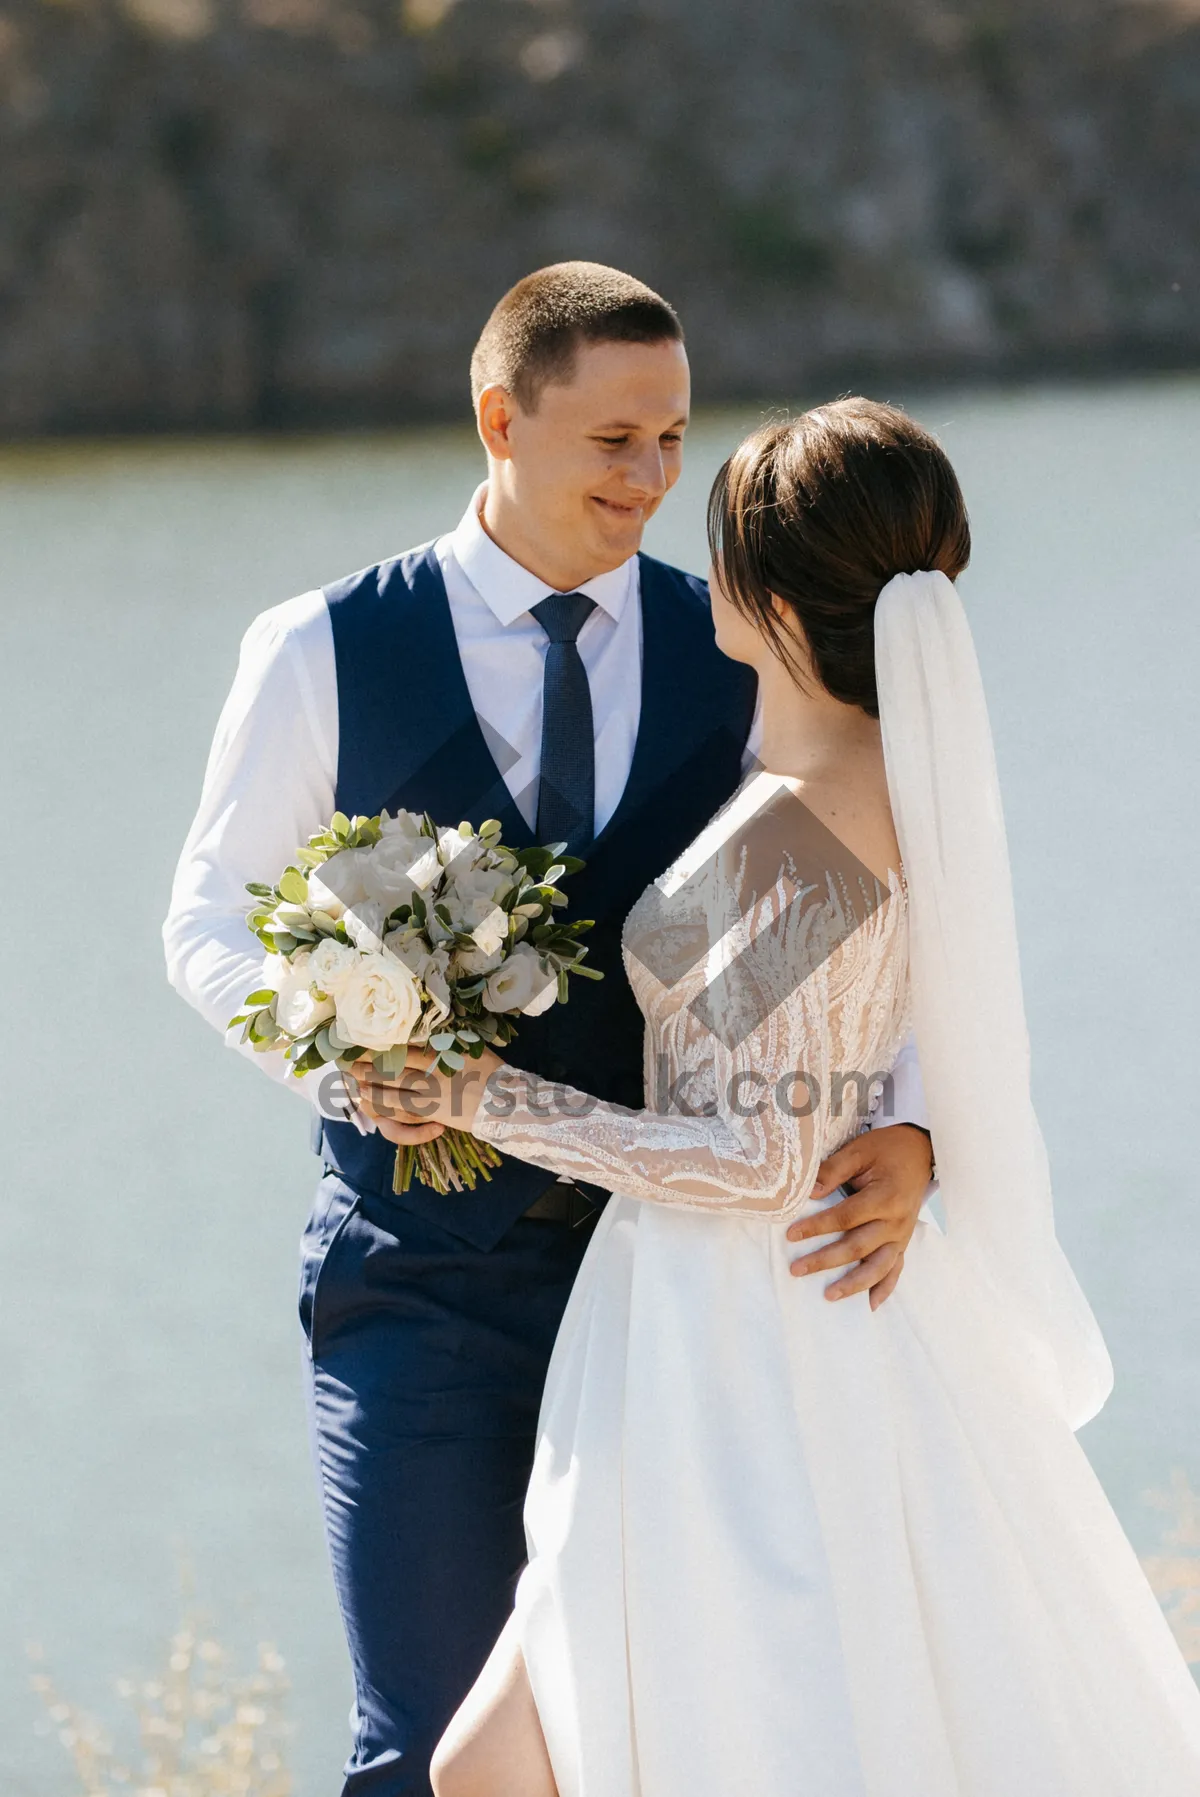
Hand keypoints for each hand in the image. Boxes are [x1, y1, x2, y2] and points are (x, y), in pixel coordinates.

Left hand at [349, 1043, 505, 1146]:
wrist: (506, 1102)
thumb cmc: (492, 1072)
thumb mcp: (473, 1047)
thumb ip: (451, 1039)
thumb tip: (433, 1027)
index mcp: (442, 1051)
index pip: (405, 1044)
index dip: (382, 1043)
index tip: (364, 1038)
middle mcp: (433, 1069)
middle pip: (393, 1063)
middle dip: (368, 1061)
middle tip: (348, 1057)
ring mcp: (431, 1091)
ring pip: (393, 1085)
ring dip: (370, 1081)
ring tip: (352, 1077)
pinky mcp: (432, 1111)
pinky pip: (400, 1106)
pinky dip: (382, 1101)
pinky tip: (368, 1099)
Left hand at [786, 1123, 932, 1309]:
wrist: (920, 1152)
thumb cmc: (887, 1150)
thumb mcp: (859, 1151)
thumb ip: (833, 1171)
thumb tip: (808, 1192)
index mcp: (885, 1197)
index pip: (845, 1218)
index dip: (817, 1227)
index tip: (791, 1234)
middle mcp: (896, 1222)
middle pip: (858, 1247)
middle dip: (825, 1260)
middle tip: (797, 1269)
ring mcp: (902, 1235)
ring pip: (878, 1266)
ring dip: (854, 1284)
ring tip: (829, 1295)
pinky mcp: (904, 1242)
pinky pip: (896, 1269)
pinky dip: (885, 1288)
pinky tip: (870, 1305)